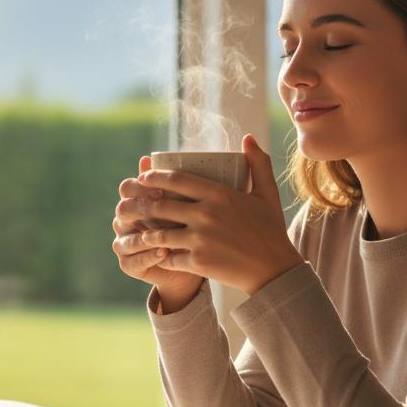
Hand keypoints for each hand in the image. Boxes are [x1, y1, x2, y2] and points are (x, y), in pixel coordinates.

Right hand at [111, 155, 205, 304]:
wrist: (192, 264)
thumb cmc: (189, 229)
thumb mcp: (186, 204)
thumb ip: (172, 183)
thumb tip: (156, 157)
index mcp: (134, 201)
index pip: (127, 188)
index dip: (141, 187)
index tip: (161, 190)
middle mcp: (124, 221)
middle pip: (122, 210)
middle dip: (141, 209)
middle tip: (162, 208)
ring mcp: (124, 243)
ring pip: (126, 236)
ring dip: (146, 235)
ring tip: (165, 235)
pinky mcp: (128, 264)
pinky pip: (133, 260)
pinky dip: (149, 255)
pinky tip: (164, 252)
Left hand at [133, 134, 304, 294]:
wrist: (275, 270)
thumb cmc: (271, 230)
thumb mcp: (267, 194)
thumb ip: (258, 164)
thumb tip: (248, 137)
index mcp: (219, 194)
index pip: (177, 180)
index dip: (155, 177)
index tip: (143, 178)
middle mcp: (206, 214)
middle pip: (161, 206)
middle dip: (141, 205)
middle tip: (131, 205)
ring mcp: (200, 239)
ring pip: (159, 234)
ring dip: (146, 233)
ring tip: (140, 232)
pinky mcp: (198, 262)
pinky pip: (168, 257)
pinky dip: (159, 257)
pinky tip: (155, 255)